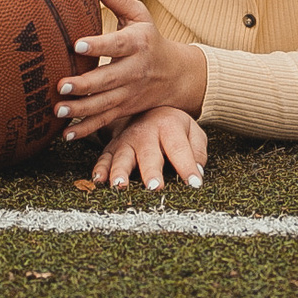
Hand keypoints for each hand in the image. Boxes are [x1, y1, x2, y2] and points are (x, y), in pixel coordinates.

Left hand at [57, 0, 207, 138]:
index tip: (76, 45)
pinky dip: (85, 130)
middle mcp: (134, 71)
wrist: (176, 75)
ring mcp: (129, 93)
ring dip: (80, 110)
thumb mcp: (140, 16)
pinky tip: (65, 134)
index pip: (117, 44)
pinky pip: (104, 122)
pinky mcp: (124, 109)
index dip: (98, 45)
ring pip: (104, 104)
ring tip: (57, 110)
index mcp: (137, 43)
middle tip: (61, 85)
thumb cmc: (150, 39)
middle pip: (108, 80)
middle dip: (85, 85)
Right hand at [89, 106, 206, 191]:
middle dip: (151, 171)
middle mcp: (145, 133)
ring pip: (122, 157)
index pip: (179, 149)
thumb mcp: (192, 131)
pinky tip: (98, 180)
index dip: (187, 167)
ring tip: (120, 185)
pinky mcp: (112, 148)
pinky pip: (104, 159)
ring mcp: (126, 141)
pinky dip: (100, 170)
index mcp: (168, 126)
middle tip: (155, 187)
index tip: (194, 184)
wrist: (146, 110)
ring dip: (120, 171)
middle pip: (149, 154)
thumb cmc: (173, 126)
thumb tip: (198, 172)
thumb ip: (198, 151)